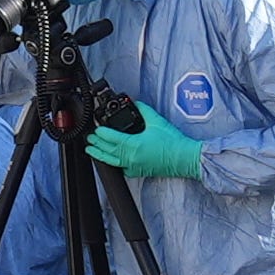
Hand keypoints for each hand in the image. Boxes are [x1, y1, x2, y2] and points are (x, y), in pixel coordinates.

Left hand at [87, 111, 203, 181]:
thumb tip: (136, 102)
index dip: (102, 133)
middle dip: (97, 143)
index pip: (112, 138)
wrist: (184, 158)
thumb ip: (143, 110)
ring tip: (90, 150)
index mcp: (134, 145)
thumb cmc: (174, 143)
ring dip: (99, 155)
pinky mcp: (138, 171)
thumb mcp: (157, 121)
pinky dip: (112, 162)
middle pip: (108, 150)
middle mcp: (131, 157)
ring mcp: (134, 166)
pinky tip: (109, 159)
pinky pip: (120, 168)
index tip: (96, 129)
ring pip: (111, 161)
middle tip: (89, 138)